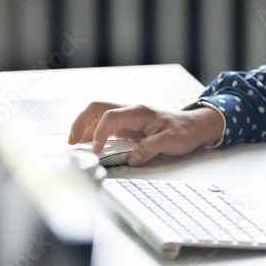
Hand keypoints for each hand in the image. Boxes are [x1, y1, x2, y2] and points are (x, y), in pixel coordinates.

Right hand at [67, 102, 224, 165]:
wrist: (195, 127)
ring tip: (73, 144)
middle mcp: (130, 112)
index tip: (95, 149)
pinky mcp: (126, 128)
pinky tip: (86, 146)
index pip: (111, 116)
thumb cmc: (184, 131)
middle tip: (71, 141)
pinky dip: (91, 134)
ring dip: (83, 127)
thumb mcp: (171, 141)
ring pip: (97, 115)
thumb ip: (151, 148)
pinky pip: (104, 127)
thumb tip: (132, 158)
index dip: (99, 132)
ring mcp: (127, 119)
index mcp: (139, 112)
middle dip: (80, 122)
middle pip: (97, 108)